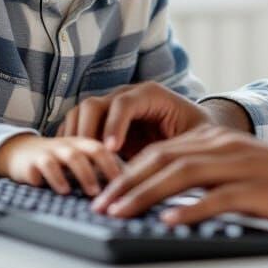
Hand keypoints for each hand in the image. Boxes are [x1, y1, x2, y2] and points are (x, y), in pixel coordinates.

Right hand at [0, 134, 122, 196]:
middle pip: (92, 149)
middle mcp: (70, 145)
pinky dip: (54, 177)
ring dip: (84, 174)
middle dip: (105, 167)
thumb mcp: (78, 162)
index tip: (128, 182)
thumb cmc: (56, 160)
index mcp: (83, 143)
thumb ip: (97, 171)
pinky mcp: (33, 161)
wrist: (20, 152)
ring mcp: (52, 151)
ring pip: (71, 157)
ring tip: (92, 192)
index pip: (105, 148)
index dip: (116, 163)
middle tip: (115, 186)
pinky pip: (44, 166)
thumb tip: (124, 189)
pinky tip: (62, 190)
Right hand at [56, 82, 227, 157]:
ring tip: (79, 167)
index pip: (124, 102)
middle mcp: (126, 96)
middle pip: (94, 104)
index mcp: (151, 95)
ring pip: (80, 114)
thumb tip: (165, 172)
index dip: (115, 125)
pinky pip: (77, 127)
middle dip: (87, 132)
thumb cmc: (195, 132)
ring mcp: (110, 107)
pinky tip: (74, 168)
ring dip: (75, 139)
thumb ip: (179, 149)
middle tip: (88, 161)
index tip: (110, 150)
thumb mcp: (194, 138)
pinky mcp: (101, 122)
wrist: (192, 125)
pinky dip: (72, 144)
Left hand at [89, 125, 267, 231]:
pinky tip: (168, 222)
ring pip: (180, 174)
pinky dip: (189, 208)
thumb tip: (168, 202)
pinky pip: (216, 197)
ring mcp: (240, 165)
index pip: (161, 152)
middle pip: (163, 160)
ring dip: (144, 194)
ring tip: (118, 213)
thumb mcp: (243, 173)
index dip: (128, 172)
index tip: (103, 195)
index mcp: (218, 141)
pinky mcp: (257, 188)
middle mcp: (224, 146)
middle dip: (125, 183)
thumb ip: (209, 179)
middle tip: (97, 207)